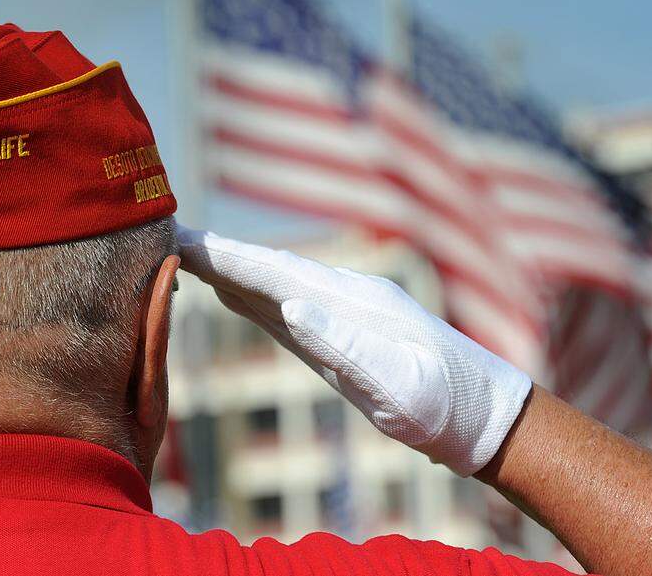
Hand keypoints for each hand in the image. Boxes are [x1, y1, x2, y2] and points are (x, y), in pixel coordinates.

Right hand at [176, 224, 531, 475]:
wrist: (486, 418)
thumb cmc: (444, 408)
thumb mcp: (396, 383)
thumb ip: (346, 344)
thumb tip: (290, 304)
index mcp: (352, 304)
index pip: (275, 273)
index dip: (225, 256)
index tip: (178, 237)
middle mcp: (346, 297)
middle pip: (269, 268)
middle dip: (217, 252)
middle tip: (164, 233)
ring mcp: (347, 313)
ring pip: (276, 282)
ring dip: (231, 267)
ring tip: (184, 253)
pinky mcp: (348, 334)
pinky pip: (289, 306)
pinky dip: (254, 292)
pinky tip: (236, 292)